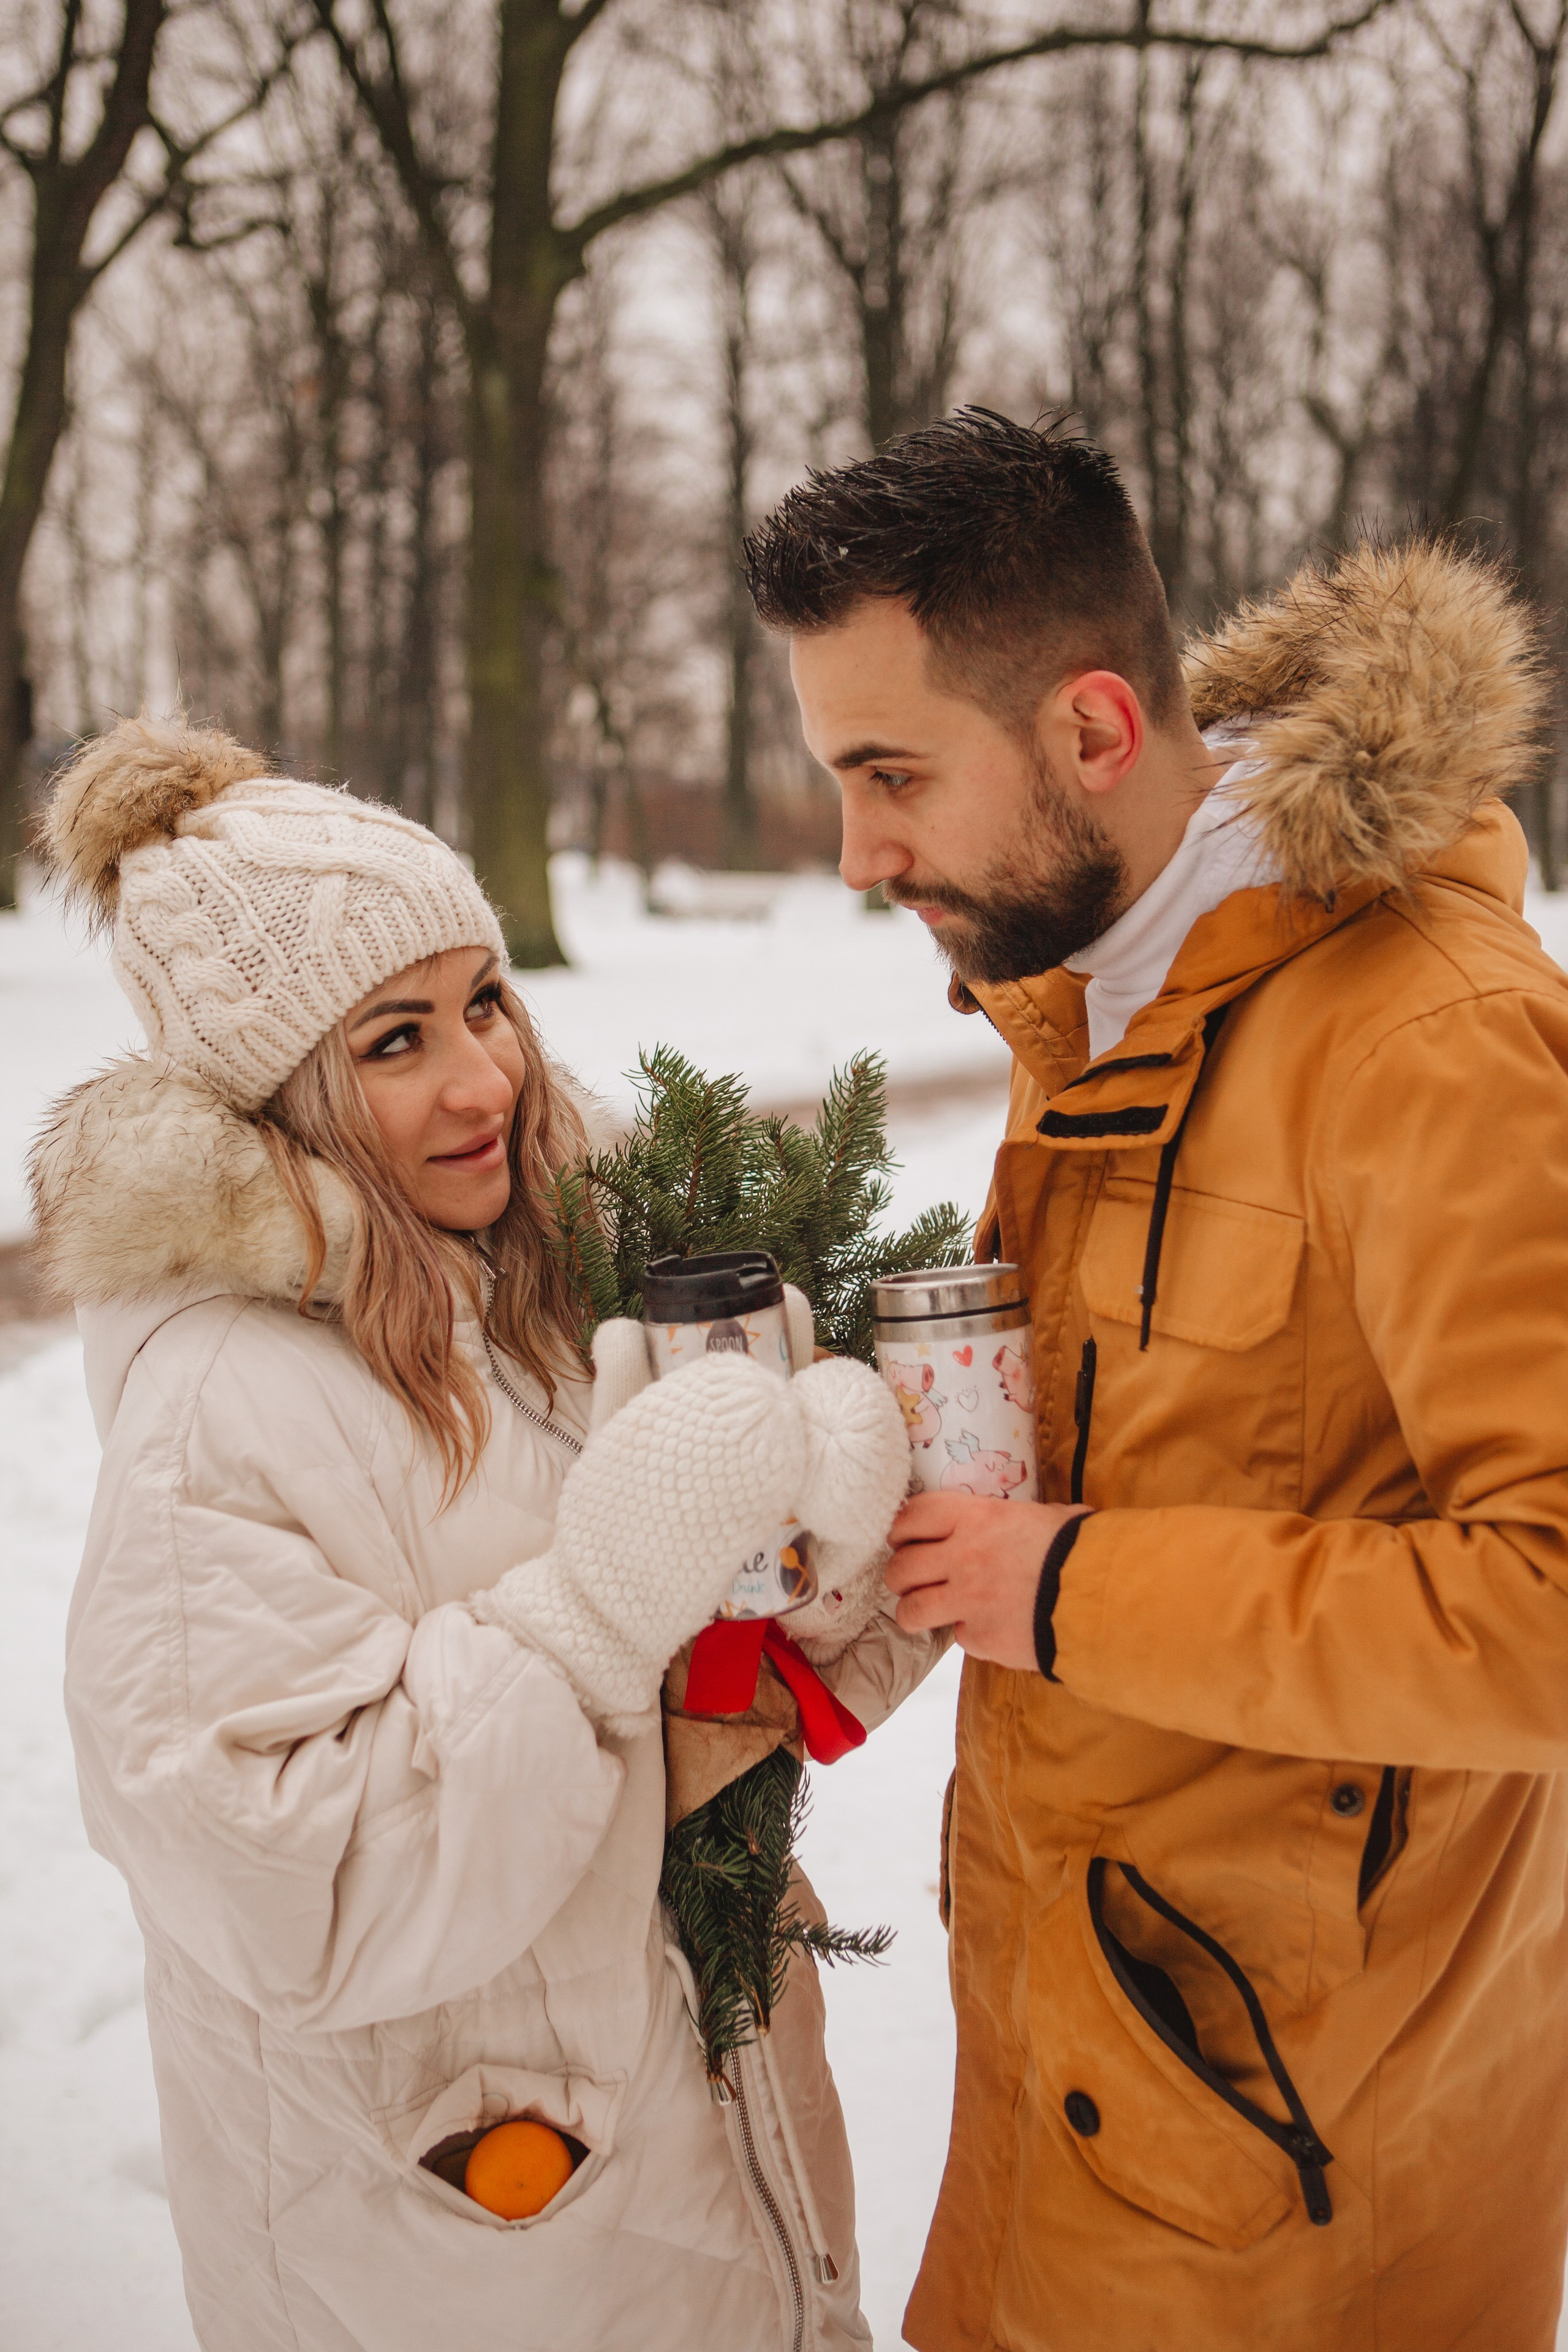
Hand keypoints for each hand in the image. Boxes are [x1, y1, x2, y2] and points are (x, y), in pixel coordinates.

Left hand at [884, 1492, 1088, 1670]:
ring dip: (914, 1612)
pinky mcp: (982, 1639)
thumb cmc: (1080, 1549)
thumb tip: (1028, 1519)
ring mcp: (968, 1602)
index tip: (901, 1538)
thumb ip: (1018, 1519)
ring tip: (926, 1612)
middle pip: (901, 1568)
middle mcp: (963, 1557)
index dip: (899, 1529)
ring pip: (911, 1610)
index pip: (911, 1517)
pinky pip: (959, 1638)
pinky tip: (989, 1628)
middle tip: (910, 1579)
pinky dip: (969, 1635)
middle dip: (899, 1575)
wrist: (1104, 1598)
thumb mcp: (1047, 1517)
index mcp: (976, 1518)